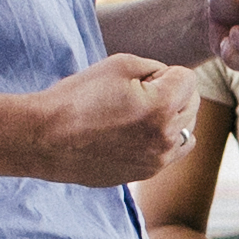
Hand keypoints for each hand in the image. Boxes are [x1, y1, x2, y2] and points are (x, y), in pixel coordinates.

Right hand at [14, 53, 196, 185]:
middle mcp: (166, 137)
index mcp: (163, 107)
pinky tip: (137, 133)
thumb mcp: (119, 65)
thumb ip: (155, 68)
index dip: (163, 72)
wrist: (46, 139)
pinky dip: (163, 139)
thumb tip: (170, 80)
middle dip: (171, 93)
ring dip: (172, 117)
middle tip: (135, 94)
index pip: (188, 79)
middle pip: (192, 104)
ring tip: (138, 114)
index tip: (137, 80)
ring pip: (186, 130)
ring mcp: (158, 160)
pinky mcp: (146, 173)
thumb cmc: (78, 98)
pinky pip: (172, 152)